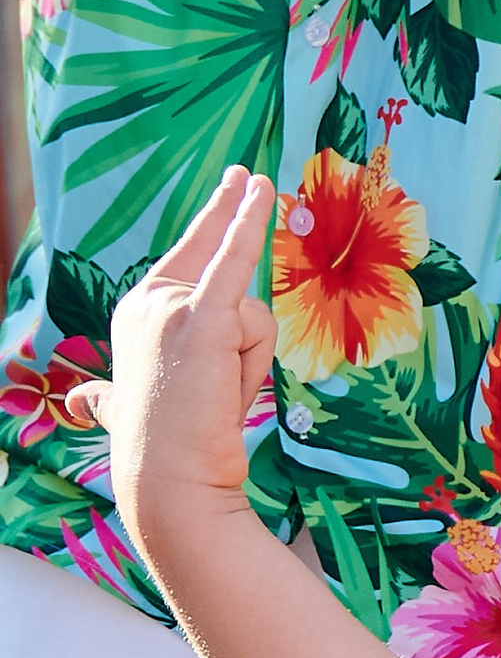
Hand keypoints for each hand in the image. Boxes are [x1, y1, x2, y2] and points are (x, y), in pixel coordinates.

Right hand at [67, 165, 276, 538]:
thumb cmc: (159, 444)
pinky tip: (259, 194)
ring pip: (254, 316)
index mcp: (138, 308)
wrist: (170, 478)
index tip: (239, 179)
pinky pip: (237, 264)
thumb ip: (104, 395)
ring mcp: (173, 305)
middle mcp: (150, 298)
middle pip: (235, 292)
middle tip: (235, 239)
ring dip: (250, 367)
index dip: (221, 218)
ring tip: (219, 399)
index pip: (196, 256)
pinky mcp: (203, 318)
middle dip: (240, 314)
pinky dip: (248, 229)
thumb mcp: (124, 404)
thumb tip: (84, 403)